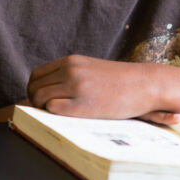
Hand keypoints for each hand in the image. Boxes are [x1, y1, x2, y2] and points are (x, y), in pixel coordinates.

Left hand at [28, 55, 158, 118]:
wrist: (145, 84)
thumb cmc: (119, 81)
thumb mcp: (91, 69)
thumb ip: (69, 75)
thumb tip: (45, 89)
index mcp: (71, 61)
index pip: (37, 75)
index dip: (35, 90)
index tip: (43, 101)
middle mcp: (71, 71)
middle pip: (34, 88)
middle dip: (35, 102)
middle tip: (46, 114)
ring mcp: (77, 87)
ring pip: (40, 98)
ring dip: (42, 109)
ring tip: (57, 117)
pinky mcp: (83, 104)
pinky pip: (53, 109)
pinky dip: (52, 115)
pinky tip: (66, 118)